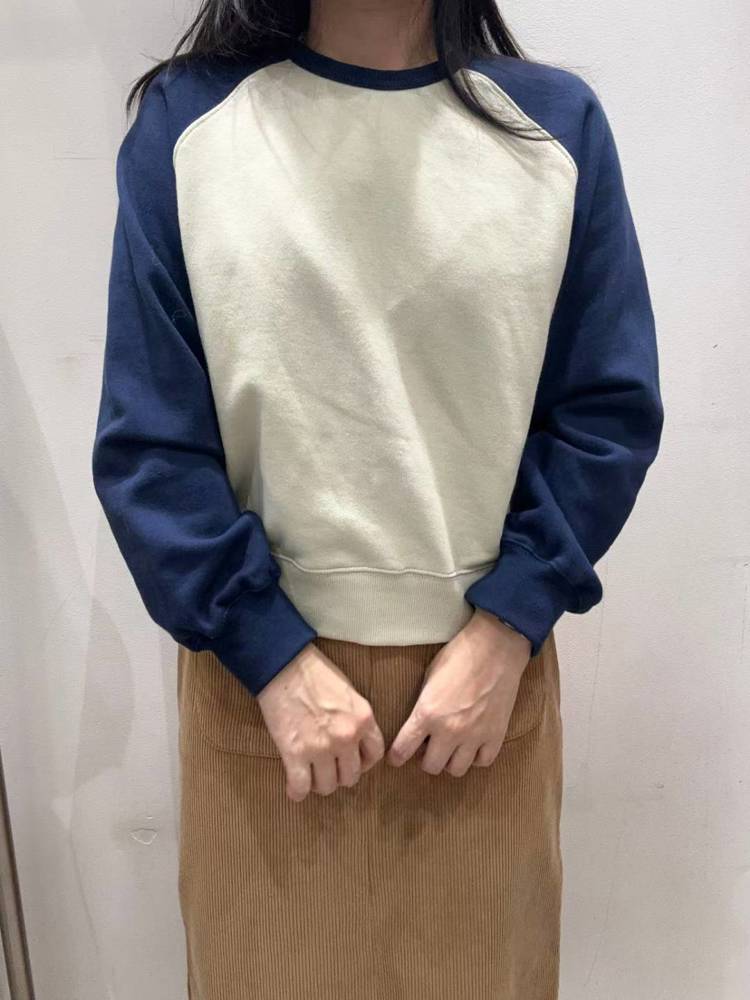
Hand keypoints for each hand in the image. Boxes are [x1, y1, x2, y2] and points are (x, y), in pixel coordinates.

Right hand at [256, 643, 384, 801]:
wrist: (284, 665)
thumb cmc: (315, 673)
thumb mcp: (349, 693)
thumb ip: (355, 719)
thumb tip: (353, 741)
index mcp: (363, 719)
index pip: (375, 755)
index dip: (363, 763)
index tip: (352, 761)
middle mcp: (346, 737)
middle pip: (351, 776)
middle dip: (339, 775)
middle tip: (328, 769)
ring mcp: (321, 748)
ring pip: (328, 786)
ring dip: (319, 784)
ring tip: (310, 776)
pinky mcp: (295, 753)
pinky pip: (300, 787)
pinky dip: (297, 791)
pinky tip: (294, 788)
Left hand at [386, 609, 531, 775]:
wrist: (496, 647)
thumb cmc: (459, 655)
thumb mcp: (429, 677)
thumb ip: (423, 705)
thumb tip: (419, 725)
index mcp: (427, 714)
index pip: (403, 750)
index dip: (397, 757)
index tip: (397, 757)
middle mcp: (449, 731)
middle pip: (431, 767)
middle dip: (426, 759)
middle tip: (429, 748)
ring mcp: (474, 736)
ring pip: (456, 770)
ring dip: (451, 761)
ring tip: (451, 748)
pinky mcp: (496, 735)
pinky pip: (483, 762)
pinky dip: (476, 757)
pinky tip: (473, 745)